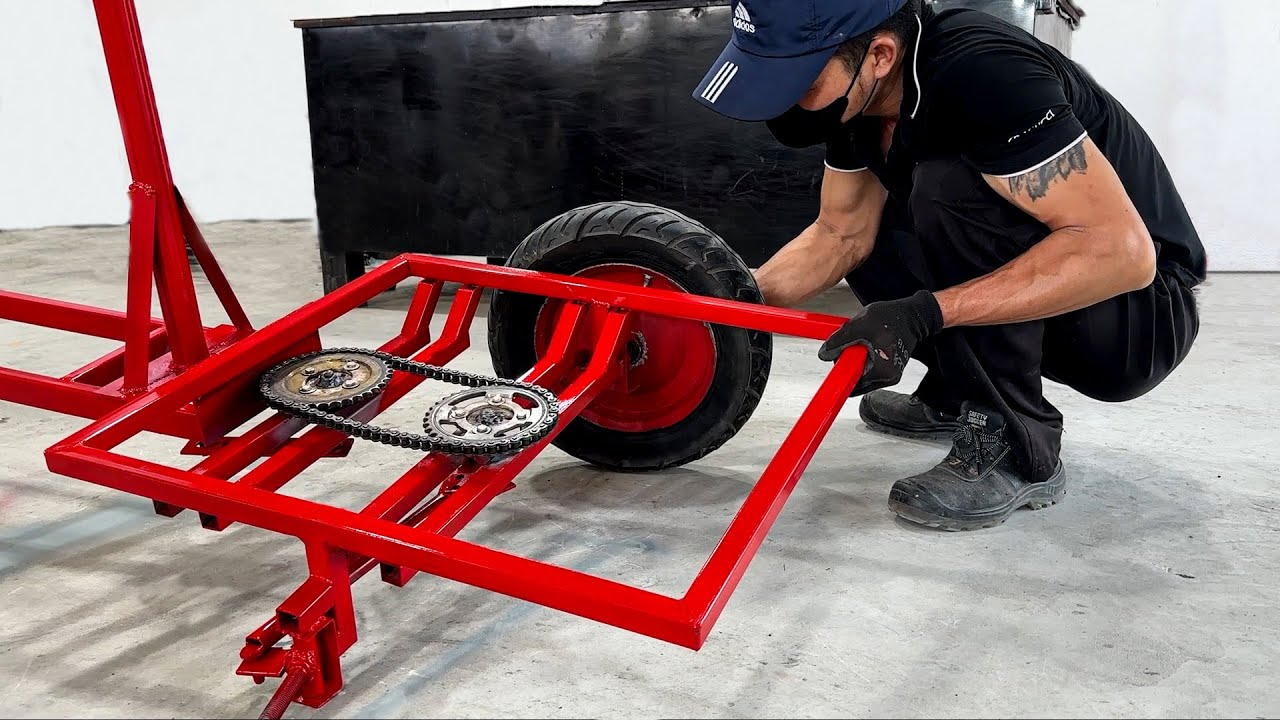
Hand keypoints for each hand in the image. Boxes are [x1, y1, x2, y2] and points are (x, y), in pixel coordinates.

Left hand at [818, 289, 943, 395]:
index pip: (851, 384)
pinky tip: (870, 345)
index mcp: (881, 371)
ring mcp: (889, 376)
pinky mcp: (889, 371)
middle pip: (855, 379)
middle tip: (854, 344)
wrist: (913, 316)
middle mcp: (887, 378)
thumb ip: (840, 340)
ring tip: (865, 342)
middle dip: (849, 362)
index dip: (840, 372)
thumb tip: (825, 353)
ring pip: (861, 374)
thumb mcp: (860, 325)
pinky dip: (864, 359)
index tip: (834, 370)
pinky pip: (868, 370)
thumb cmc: (892, 318)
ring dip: (856, 360)